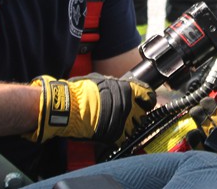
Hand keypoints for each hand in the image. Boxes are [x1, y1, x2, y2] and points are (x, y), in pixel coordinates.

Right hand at [23, 73, 155, 146]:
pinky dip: (121, 136)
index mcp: (127, 89)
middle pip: (143, 113)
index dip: (148, 99)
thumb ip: (114, 85)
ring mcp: (122, 121)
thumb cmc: (80, 91)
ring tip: (121, 123)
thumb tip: (119, 86)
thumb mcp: (100, 80)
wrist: (68, 107)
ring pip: (136, 126)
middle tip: (132, 113)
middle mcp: (128, 105)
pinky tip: (114, 131)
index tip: (146, 101)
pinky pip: (124, 137)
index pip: (148, 95)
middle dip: (139, 113)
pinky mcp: (114, 135)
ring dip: (130, 125)